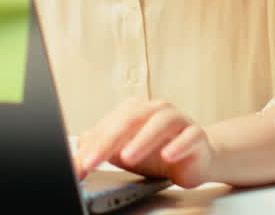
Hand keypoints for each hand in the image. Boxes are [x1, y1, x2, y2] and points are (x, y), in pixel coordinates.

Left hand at [74, 98, 215, 188]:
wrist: (195, 160)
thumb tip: (78, 152)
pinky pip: (189, 136)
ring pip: (159, 123)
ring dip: (142, 140)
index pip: (109, 124)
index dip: (93, 145)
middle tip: (93, 161)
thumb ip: (101, 150)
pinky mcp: (196, 134)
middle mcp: (155, 109)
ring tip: (127, 157)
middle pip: (129, 119)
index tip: (81, 165)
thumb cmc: (157, 153)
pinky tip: (167, 156)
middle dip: (108, 141)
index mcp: (134, 110)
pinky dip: (178, 145)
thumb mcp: (124, 153)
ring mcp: (177, 119)